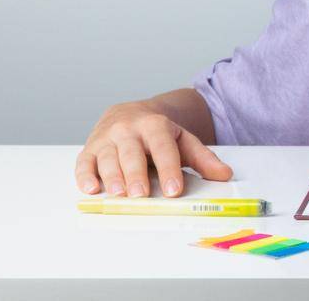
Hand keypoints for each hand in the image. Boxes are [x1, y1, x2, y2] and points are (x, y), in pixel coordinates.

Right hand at [76, 101, 231, 196]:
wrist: (129, 113)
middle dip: (136, 174)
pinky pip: (84, 163)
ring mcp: (107, 139)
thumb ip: (203, 158)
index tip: (174, 190)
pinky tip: (91, 189)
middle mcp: (128, 130)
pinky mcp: (89, 149)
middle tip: (141, 194)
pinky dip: (85, 176)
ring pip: (108, 158)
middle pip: (132, 153)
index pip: (163, 148)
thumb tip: (224, 175)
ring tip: (118, 194)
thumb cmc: (157, 133)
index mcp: (155, 125)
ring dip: (112, 178)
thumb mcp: (183, 140)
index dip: (169, 169)